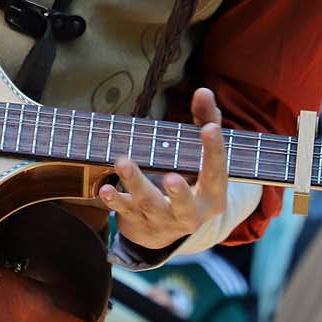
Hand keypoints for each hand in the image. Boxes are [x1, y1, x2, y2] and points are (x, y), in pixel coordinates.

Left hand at [99, 87, 228, 250]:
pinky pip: (125, 211)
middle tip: (170, 178)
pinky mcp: (138, 221)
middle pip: (185, 204)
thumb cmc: (191, 179)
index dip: (214, 150)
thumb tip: (204, 91)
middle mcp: (189, 214)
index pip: (216, 172)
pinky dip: (115, 200)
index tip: (209, 128)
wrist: (168, 229)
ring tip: (123, 162)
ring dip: (136, 184)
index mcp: (212, 196)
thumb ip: (205, 121)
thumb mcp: (203, 156)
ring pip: (149, 204)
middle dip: (178, 192)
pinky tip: (105, 188)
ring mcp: (162, 220)